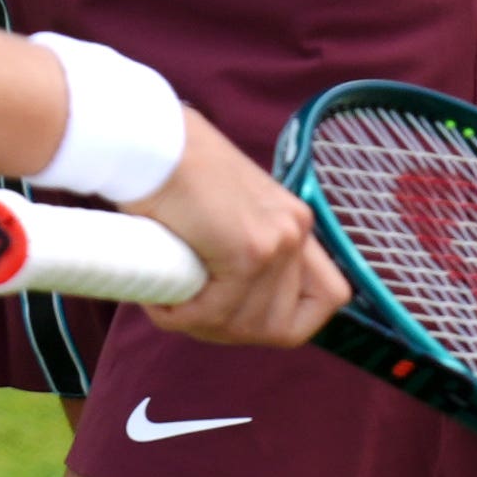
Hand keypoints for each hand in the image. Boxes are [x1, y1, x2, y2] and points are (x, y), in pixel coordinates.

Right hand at [133, 114, 345, 348]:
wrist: (146, 143)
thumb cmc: (168, 177)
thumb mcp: (222, 217)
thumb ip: (239, 254)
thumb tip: (232, 313)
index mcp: (294, 221)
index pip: (330, 296)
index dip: (289, 321)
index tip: (241, 318)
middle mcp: (296, 228)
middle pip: (286, 325)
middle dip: (233, 333)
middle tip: (191, 315)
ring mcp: (277, 240)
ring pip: (248, 325)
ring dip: (202, 326)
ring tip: (169, 302)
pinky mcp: (248, 250)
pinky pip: (219, 312)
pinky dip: (183, 316)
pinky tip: (160, 299)